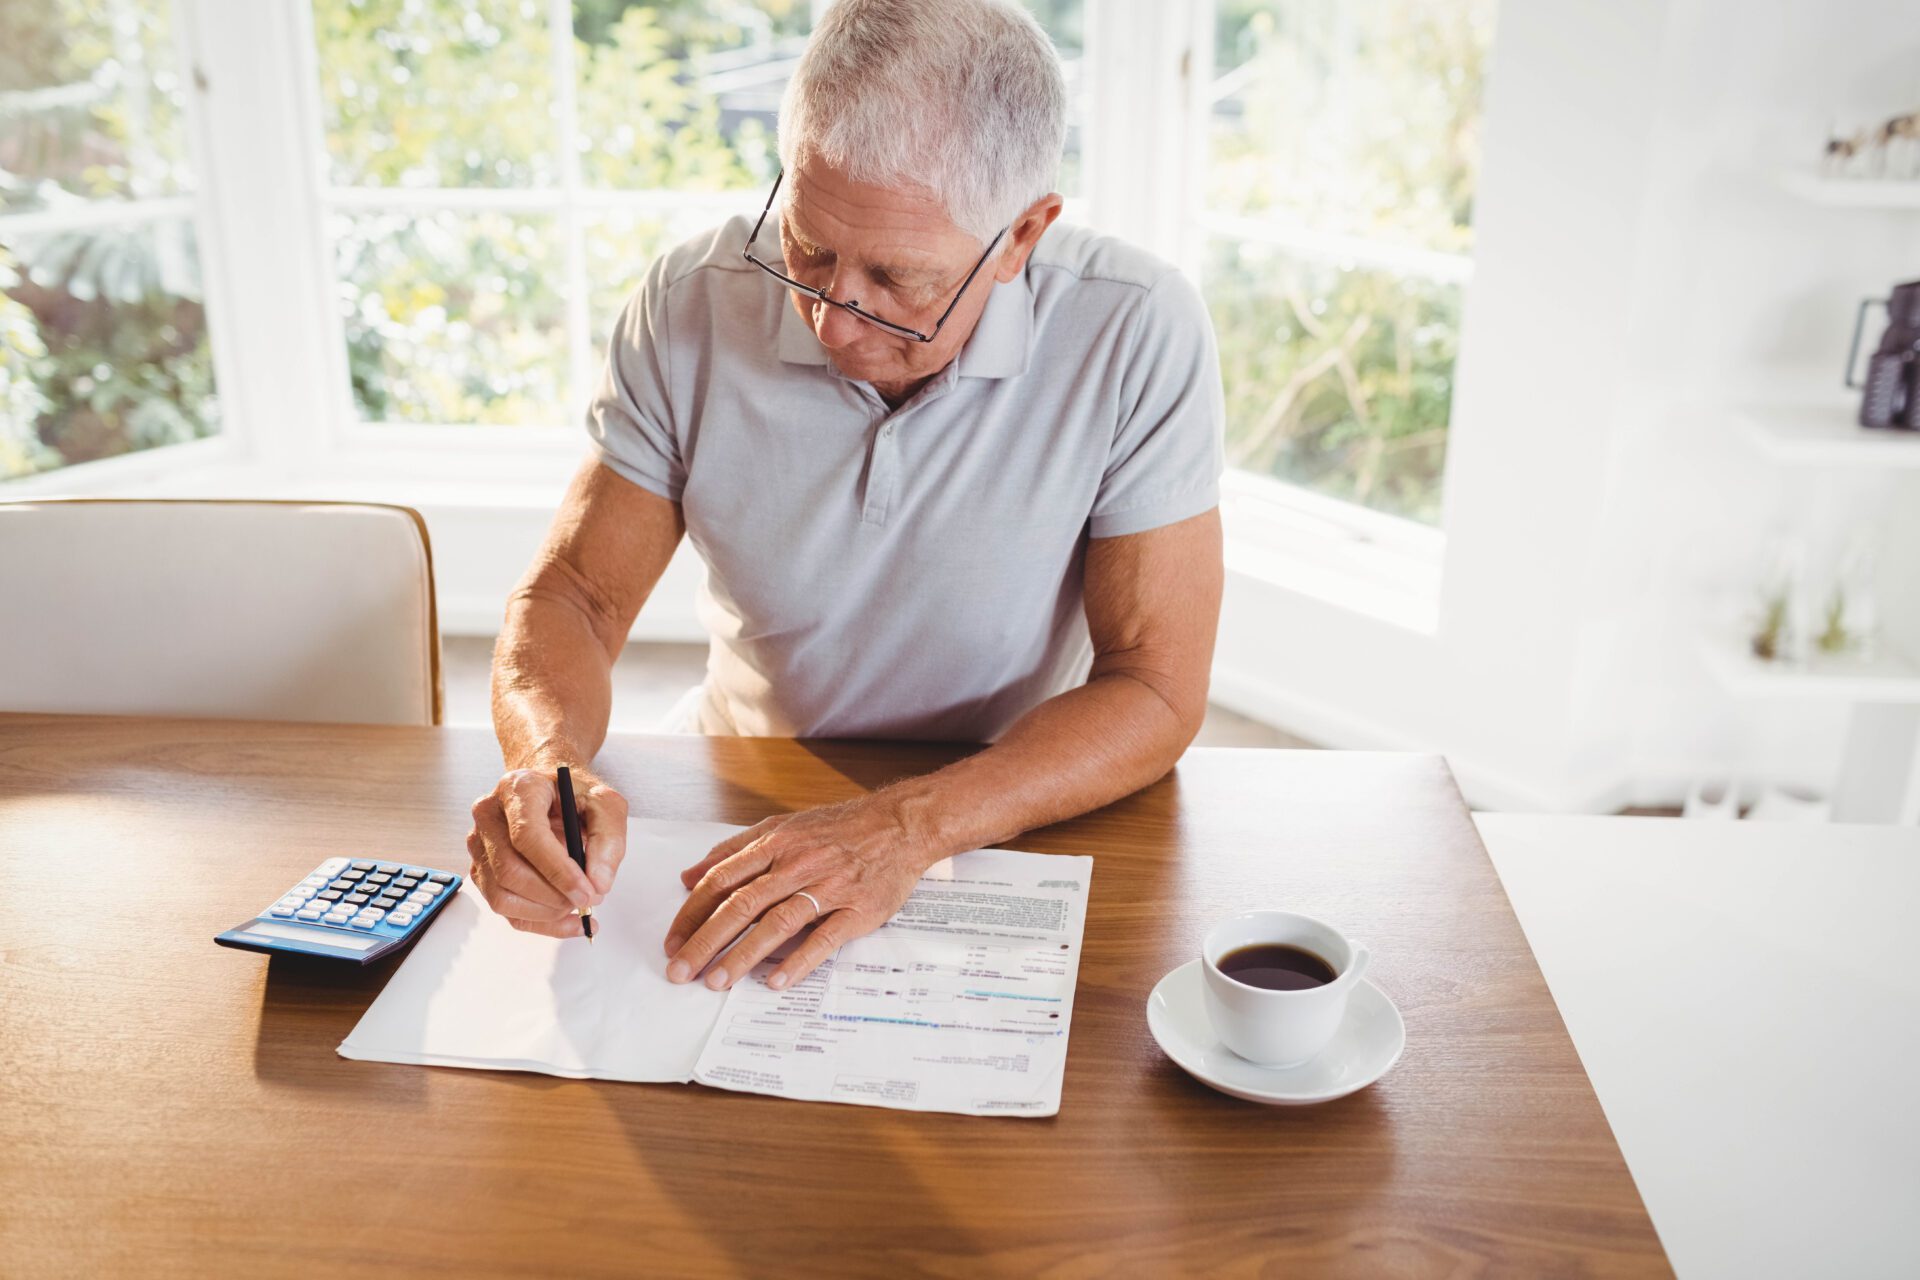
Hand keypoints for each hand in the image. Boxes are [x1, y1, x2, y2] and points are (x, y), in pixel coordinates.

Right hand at [466, 767, 627, 936]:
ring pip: (501, 896)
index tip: (586, 891)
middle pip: (509, 870)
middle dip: (553, 896)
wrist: (553, 792)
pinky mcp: (481, 869)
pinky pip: (503, 908)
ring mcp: (479, 844)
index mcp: (519, 789)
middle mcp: (489, 815)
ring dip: (545, 912)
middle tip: (588, 900)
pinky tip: (566, 920)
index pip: (528, 836)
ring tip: (577, 904)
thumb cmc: (575, 795)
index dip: (557, 870)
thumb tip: (598, 883)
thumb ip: (608, 840)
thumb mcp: (605, 804)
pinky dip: (538, 922)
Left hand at [663, 796, 936, 991]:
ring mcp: (829, 887)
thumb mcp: (782, 827)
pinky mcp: (858, 910)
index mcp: (776, 843)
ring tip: (717, 981)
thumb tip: (689, 875)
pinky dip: (798, 961)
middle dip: (706, 941)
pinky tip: (774, 980)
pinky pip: (824, 939)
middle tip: (680, 970)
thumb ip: (735, 851)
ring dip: (743, 955)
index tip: (672, 940)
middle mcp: (798, 863)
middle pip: (742, 905)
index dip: (692, 912)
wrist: (901, 825)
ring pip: (777, 923)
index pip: (722, 879)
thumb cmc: (840, 828)